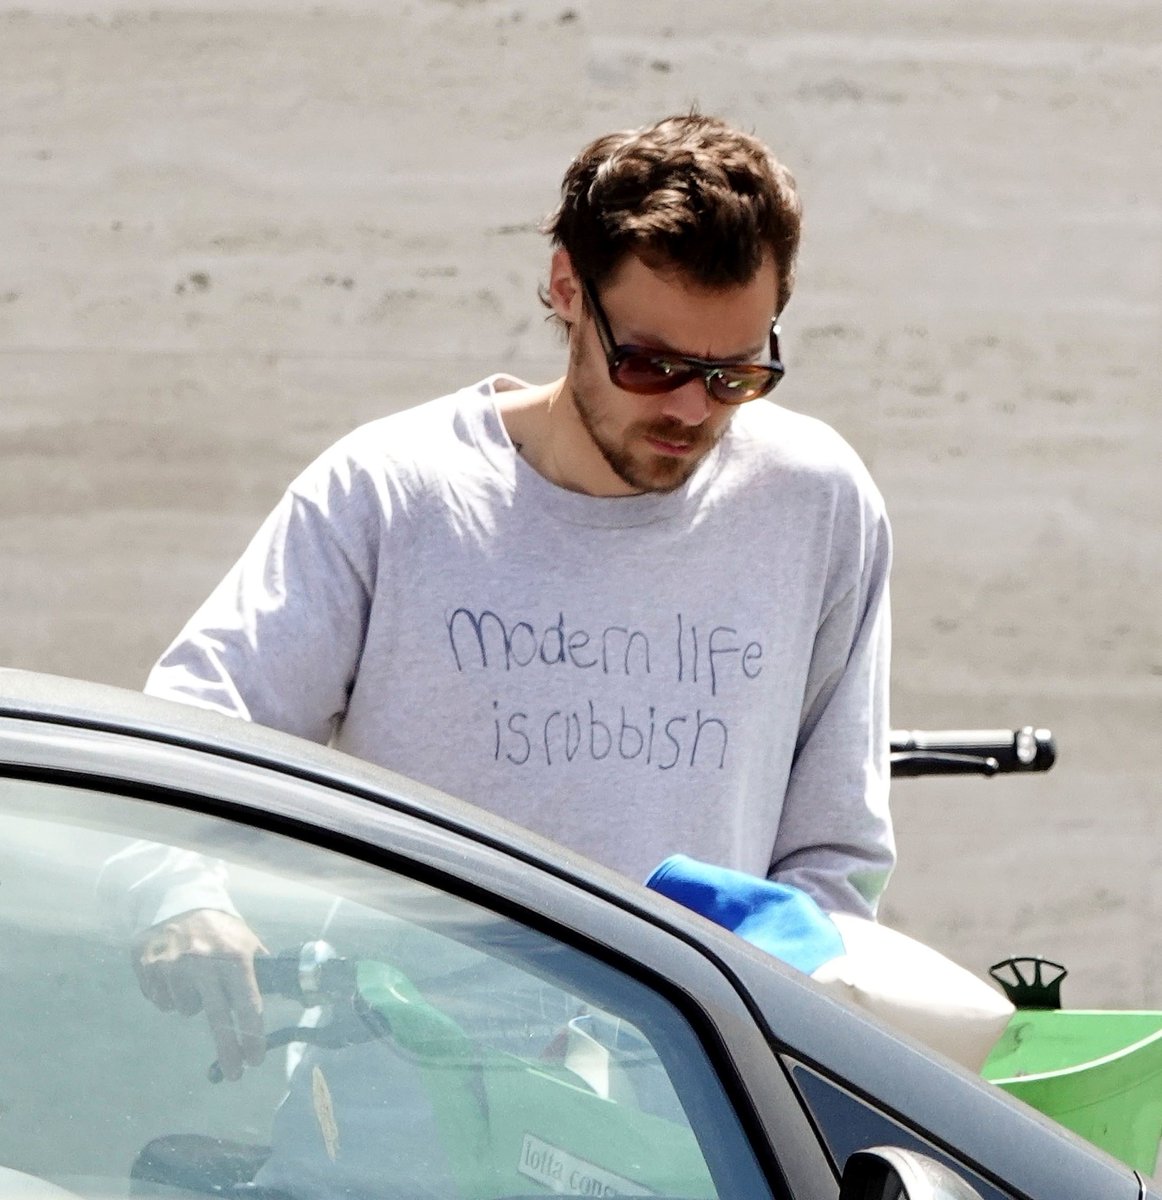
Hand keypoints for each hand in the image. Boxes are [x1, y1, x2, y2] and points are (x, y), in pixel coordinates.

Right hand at [133, 909, 268, 1080]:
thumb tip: (285, 991)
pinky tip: (174, 974)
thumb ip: (261, 968)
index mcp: (234, 957)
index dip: (252, 1035)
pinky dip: (170, 995)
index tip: (256, 1059)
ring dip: (193, 1002)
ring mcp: (174, 965)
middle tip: (235, 1073)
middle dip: (228, 1051)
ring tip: (195, 977)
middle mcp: (204, 962)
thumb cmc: (220, 930)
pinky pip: (162, 1001)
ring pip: (186, 1010)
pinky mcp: (149, 967)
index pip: (247, 1004)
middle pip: (218, 1019)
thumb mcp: (246, 941)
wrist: (179, 904)